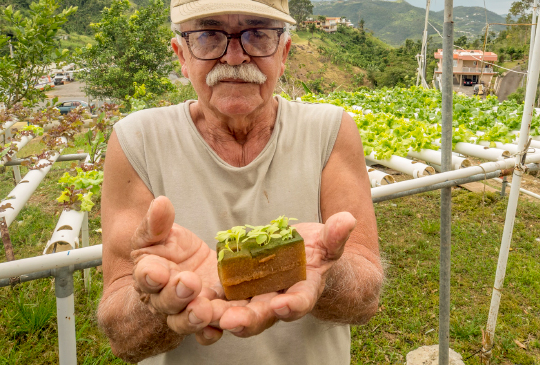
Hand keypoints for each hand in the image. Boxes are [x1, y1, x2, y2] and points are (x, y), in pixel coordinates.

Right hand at [130, 196, 224, 344]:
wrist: (187, 267)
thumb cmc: (168, 250)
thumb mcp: (160, 233)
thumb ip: (158, 223)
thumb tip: (161, 203)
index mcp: (150, 276)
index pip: (146, 277)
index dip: (150, 275)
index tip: (157, 270)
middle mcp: (166, 300)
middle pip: (168, 303)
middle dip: (177, 295)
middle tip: (189, 283)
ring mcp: (190, 310)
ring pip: (190, 320)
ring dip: (198, 318)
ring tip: (206, 310)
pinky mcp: (215, 315)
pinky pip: (213, 329)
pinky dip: (218, 329)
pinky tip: (230, 323)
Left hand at [209, 212, 356, 336]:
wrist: (302, 258)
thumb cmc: (318, 251)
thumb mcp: (328, 242)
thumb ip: (335, 235)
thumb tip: (347, 219)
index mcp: (303, 292)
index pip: (300, 302)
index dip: (294, 305)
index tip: (285, 304)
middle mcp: (277, 302)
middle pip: (262, 315)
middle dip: (248, 319)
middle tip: (232, 320)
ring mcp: (254, 299)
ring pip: (236, 312)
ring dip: (220, 315)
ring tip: (204, 314)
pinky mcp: (235, 291)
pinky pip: (219, 301)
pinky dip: (207, 304)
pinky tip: (191, 302)